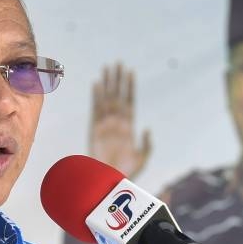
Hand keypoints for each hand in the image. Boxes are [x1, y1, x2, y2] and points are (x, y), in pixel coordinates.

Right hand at [89, 62, 151, 176]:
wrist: (108, 181)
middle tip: (118, 62)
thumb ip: (147, 144)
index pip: (130, 102)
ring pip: (107, 99)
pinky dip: (96, 96)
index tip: (131, 72)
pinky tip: (97, 84)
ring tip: (108, 67)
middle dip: (118, 80)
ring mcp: (106, 125)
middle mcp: (117, 123)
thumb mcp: (143, 158)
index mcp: (128, 127)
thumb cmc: (125, 173)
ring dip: (107, 83)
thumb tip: (147, 128)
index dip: (130, 87)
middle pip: (117, 96)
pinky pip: (96, 109)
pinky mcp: (95, 129)